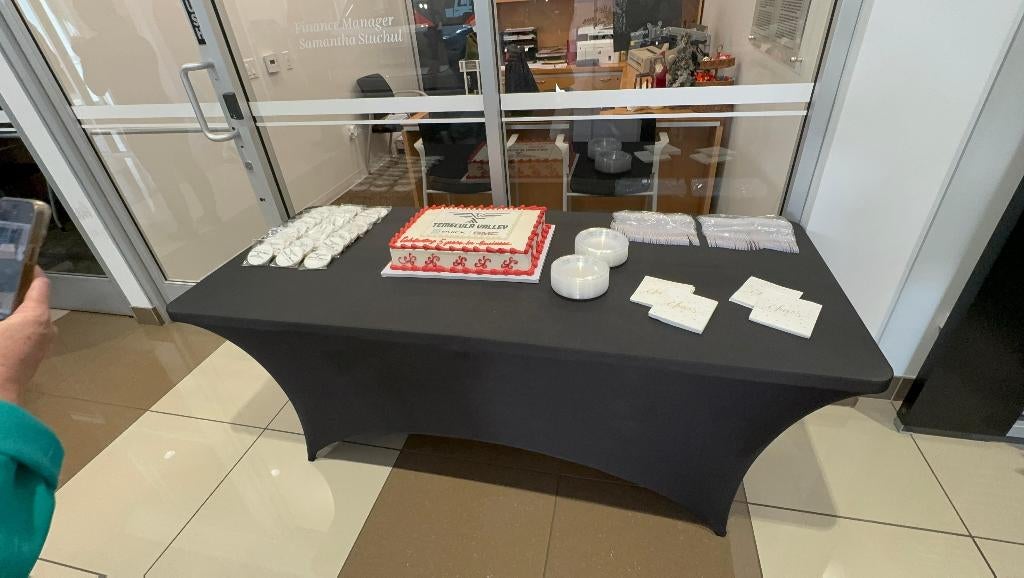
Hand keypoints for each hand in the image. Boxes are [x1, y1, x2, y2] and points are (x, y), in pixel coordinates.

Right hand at [0, 268, 54, 404]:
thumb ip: (2, 308)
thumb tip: (6, 318)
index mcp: (36, 316)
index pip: (40, 284)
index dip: (31, 271)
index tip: (20, 264)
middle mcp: (46, 328)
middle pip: (35, 302)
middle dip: (18, 294)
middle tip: (3, 286)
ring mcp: (43, 346)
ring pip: (32, 321)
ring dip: (17, 313)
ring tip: (2, 308)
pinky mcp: (34, 360)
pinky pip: (28, 336)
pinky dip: (16, 329)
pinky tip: (1, 329)